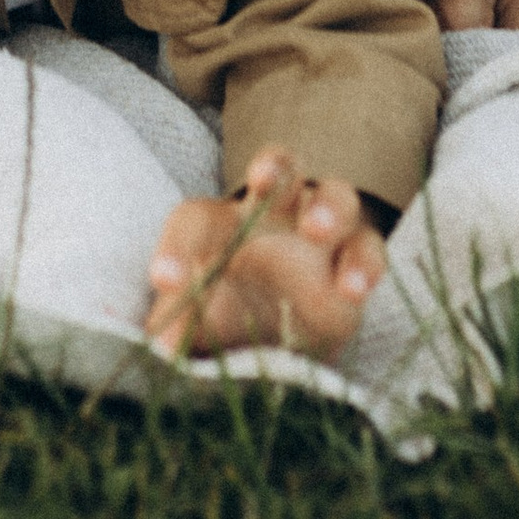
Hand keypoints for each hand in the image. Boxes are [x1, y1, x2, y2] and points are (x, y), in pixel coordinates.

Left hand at [145, 149, 390, 366]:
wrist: (286, 339)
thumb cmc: (229, 319)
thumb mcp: (199, 327)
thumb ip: (178, 330)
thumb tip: (148, 351)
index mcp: (224, 226)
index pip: (197, 220)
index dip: (177, 245)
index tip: (164, 281)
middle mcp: (276, 217)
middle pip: (280, 168)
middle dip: (274, 167)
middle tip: (262, 179)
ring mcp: (323, 237)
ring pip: (335, 196)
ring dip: (328, 206)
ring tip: (317, 230)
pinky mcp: (356, 268)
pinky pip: (369, 251)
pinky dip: (364, 264)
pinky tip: (353, 289)